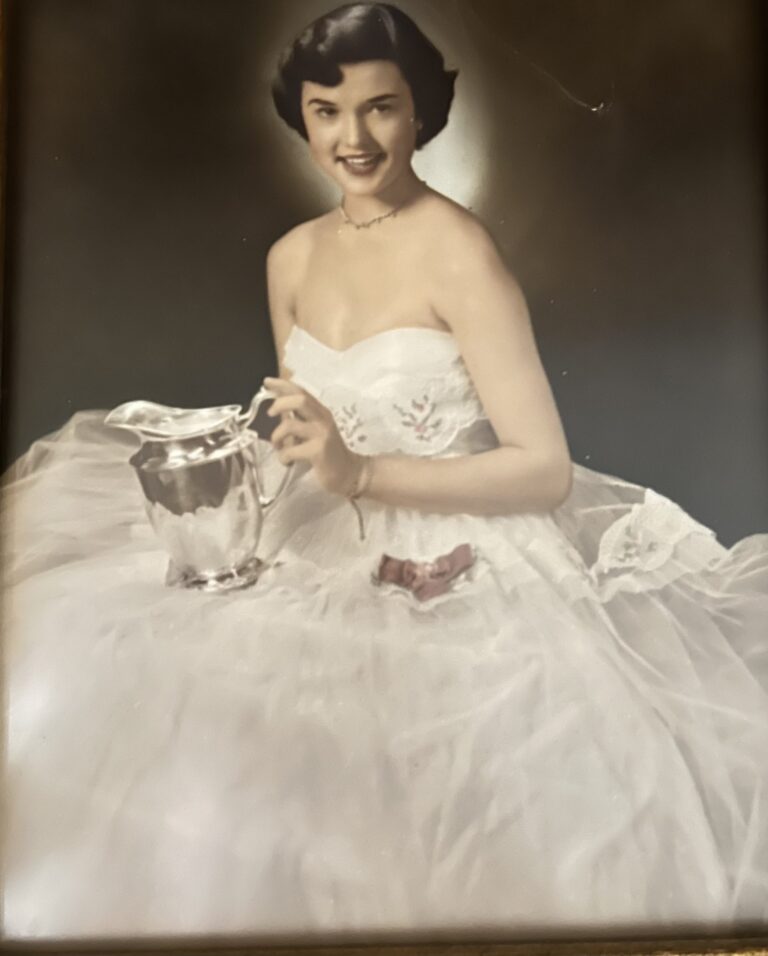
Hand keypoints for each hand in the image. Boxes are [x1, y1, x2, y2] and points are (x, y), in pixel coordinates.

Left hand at [264, 377, 363, 495]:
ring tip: (278, 446)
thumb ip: (300, 419)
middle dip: (280, 403)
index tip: (267, 382)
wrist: (350, 473)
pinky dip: (283, 456)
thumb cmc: (328, 454)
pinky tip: (287, 462)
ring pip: (290, 425)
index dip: (283, 384)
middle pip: (299, 400)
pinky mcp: (318, 451)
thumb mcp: (315, 431)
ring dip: (276, 435)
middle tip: (270, 414)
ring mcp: (321, 434)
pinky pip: (291, 450)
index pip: (301, 391)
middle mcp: (323, 419)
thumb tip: (278, 410)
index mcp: (321, 412)